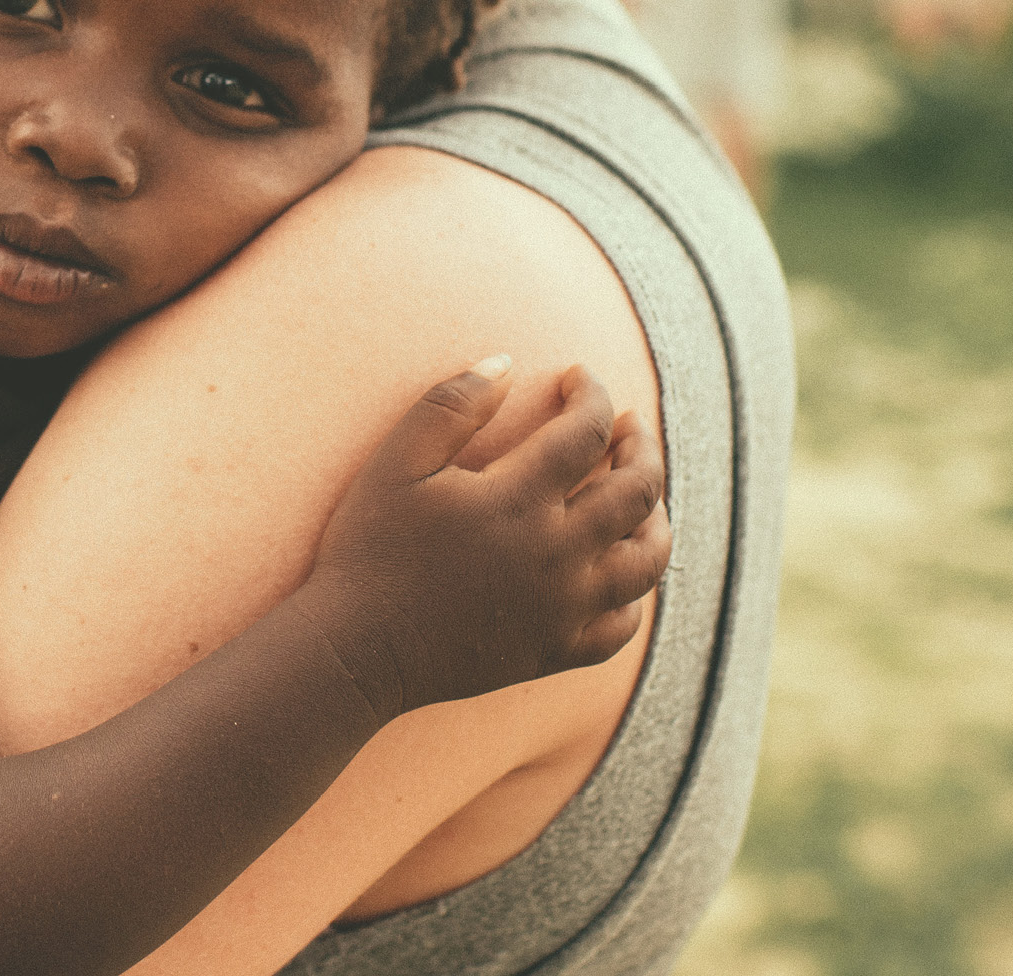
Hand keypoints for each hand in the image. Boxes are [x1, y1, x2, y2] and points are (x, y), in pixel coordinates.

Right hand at [307, 362, 669, 720]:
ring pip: (648, 561)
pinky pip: (622, 625)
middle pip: (637, 491)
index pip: (586, 431)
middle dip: (641, 446)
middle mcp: (555, 555)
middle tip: (628, 426)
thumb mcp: (396, 461)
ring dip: (657, 517)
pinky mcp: (554, 651)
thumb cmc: (369, 546)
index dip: (592, 394)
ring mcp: (562, 609)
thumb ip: (451, 404)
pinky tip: (617, 569)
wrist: (355, 648)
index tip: (577, 377)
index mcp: (517, 501)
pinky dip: (634, 593)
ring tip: (642, 492)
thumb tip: (506, 361)